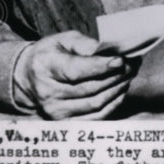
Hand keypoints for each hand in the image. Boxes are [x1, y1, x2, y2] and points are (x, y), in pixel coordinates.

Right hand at [14, 30, 137, 119]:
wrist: (29, 77)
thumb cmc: (53, 54)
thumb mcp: (65, 40)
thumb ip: (87, 44)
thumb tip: (111, 52)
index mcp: (46, 66)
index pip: (75, 70)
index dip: (100, 66)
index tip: (121, 60)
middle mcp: (47, 92)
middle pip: (90, 88)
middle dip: (117, 76)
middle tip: (133, 64)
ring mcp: (55, 111)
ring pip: (96, 103)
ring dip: (118, 89)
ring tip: (129, 75)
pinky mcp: (64, 123)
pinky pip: (96, 117)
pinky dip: (113, 104)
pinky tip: (120, 90)